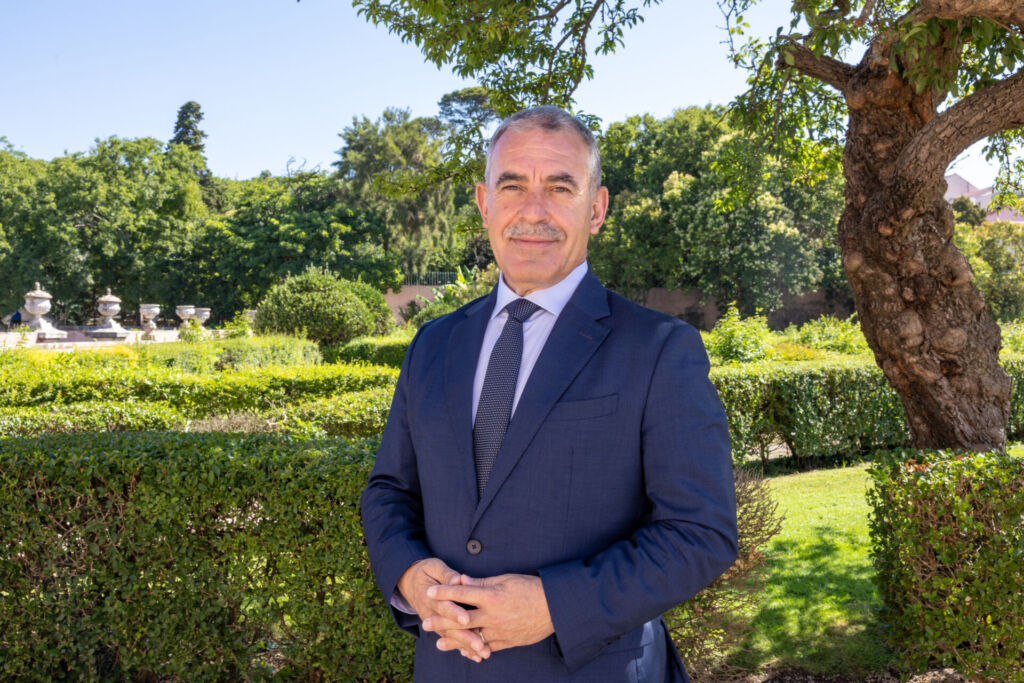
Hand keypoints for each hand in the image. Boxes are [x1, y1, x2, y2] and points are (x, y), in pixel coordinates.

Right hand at [397, 558, 489, 661]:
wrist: (408, 583)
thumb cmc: (425, 572)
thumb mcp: (433, 567)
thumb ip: (446, 574)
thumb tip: (459, 579)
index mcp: (430, 597)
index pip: (443, 606)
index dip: (454, 613)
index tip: (467, 619)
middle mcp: (431, 613)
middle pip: (449, 628)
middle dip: (465, 637)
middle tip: (480, 645)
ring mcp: (435, 623)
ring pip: (451, 637)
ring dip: (467, 646)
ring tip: (482, 654)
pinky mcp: (439, 628)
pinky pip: (451, 640)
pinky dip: (463, 649)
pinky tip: (476, 656)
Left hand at [423, 573, 554, 653]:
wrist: (554, 608)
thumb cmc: (530, 588)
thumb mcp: (506, 579)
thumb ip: (482, 583)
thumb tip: (462, 581)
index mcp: (492, 596)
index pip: (462, 594)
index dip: (444, 592)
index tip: (429, 592)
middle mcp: (493, 615)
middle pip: (461, 619)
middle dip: (441, 621)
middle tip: (425, 623)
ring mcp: (499, 631)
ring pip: (471, 638)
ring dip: (454, 641)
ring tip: (439, 643)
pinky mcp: (507, 642)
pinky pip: (486, 648)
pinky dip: (474, 649)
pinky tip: (464, 652)